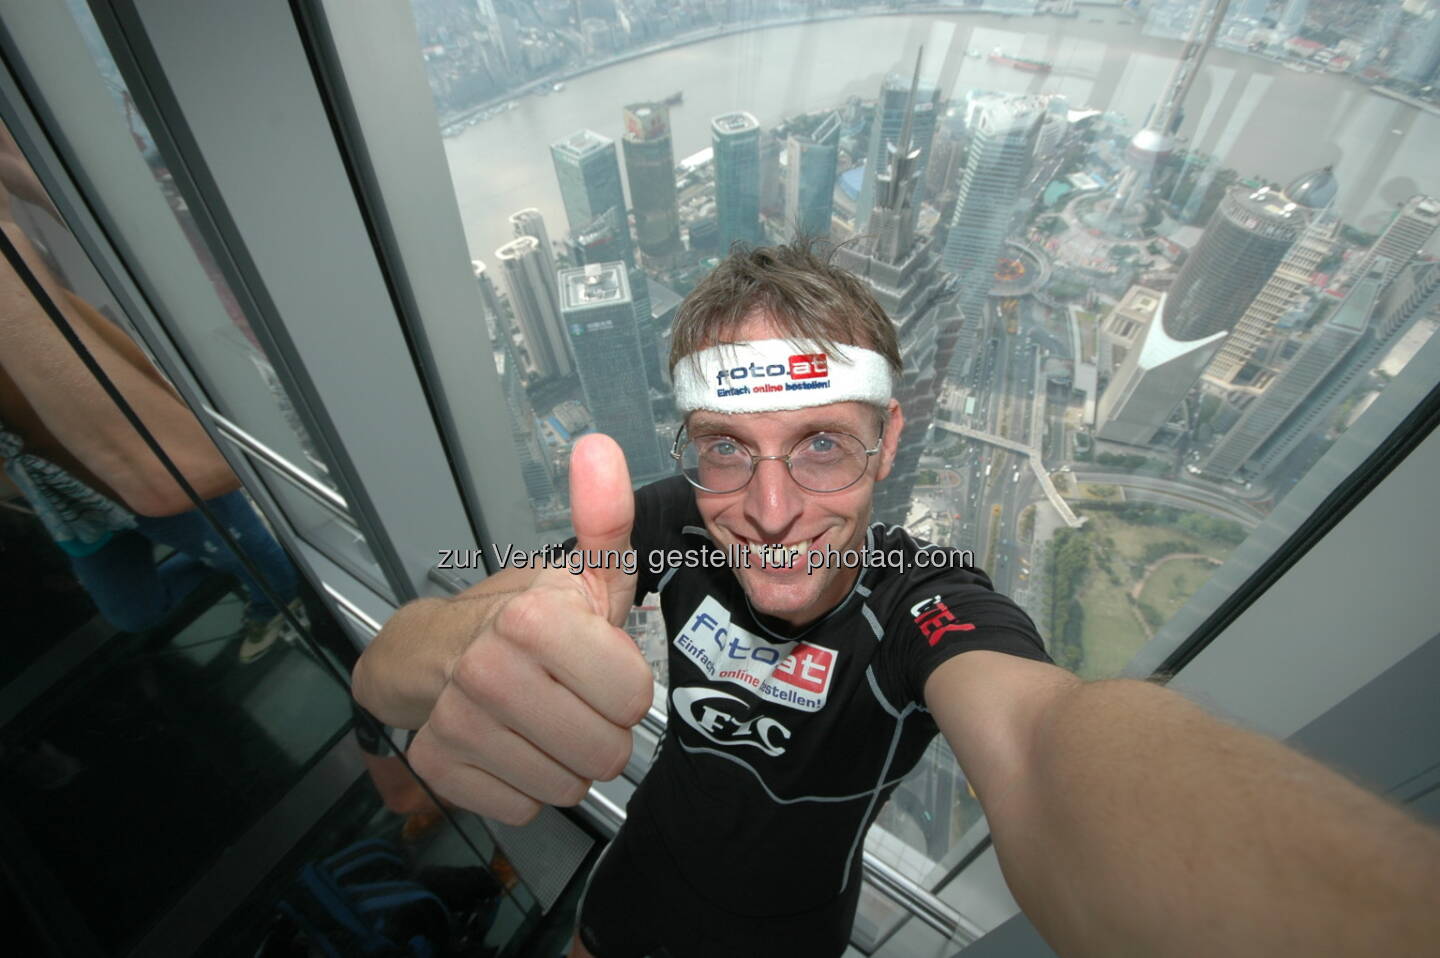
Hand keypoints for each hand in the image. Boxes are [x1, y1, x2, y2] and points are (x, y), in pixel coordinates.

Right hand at [407, 435, 653, 824]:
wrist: (433, 652)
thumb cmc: (525, 618)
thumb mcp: (580, 573)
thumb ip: (604, 520)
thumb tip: (599, 446)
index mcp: (535, 621)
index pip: (634, 700)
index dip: (622, 685)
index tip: (593, 663)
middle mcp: (490, 674)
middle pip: (606, 753)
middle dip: (598, 729)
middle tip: (570, 696)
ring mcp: (460, 725)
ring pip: (569, 787)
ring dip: (565, 760)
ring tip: (542, 718)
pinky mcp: (442, 769)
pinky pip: (525, 806)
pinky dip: (524, 784)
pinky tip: (509, 745)